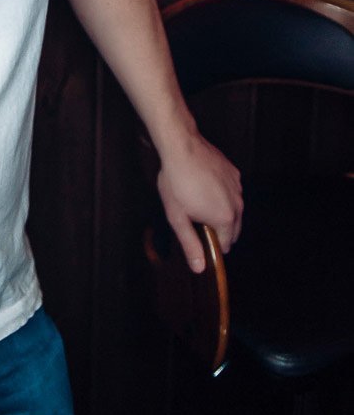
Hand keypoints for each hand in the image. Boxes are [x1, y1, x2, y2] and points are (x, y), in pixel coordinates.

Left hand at [157, 128, 242, 272]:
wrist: (181, 147)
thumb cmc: (176, 182)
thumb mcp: (178, 217)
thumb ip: (190, 244)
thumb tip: (199, 267)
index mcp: (226, 219)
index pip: (225, 245)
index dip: (210, 244)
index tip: (198, 236)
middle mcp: (238, 204)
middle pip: (233, 229)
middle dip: (217, 229)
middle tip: (196, 219)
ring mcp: (238, 187)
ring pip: (234, 209)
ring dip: (221, 210)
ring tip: (198, 200)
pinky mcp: (234, 173)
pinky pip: (232, 191)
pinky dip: (222, 193)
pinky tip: (205, 186)